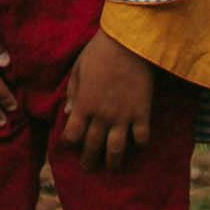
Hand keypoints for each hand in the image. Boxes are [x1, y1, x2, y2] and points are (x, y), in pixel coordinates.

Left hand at [55, 25, 160, 168]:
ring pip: (116, 150)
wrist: (128, 42)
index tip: (71, 145)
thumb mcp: (78, 69)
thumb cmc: (99, 51)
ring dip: (113, 162)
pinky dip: (139, 144)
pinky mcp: (142, 113)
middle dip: (88, 160)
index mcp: (84, 104)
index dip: (69, 143)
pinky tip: (137, 144)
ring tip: (112, 167)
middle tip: (88, 167)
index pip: (72, 135)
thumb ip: (73, 93)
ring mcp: (123, 116)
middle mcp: (101, 115)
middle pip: (92, 147)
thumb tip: (67, 113)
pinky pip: (141, 138)